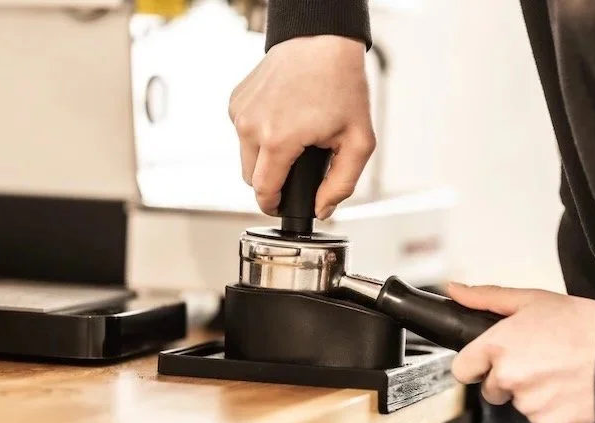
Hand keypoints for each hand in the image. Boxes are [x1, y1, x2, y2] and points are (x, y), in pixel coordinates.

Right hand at [228, 35, 374, 217]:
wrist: (321, 42)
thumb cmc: (341, 85)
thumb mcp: (358, 141)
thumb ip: (342, 184)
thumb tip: (322, 209)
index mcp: (278, 141)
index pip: (263, 192)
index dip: (274, 205)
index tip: (283, 206)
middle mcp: (251, 127)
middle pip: (251, 178)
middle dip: (272, 181)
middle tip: (298, 168)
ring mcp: (240, 112)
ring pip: (246, 156)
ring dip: (265, 158)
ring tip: (293, 140)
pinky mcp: (236, 101)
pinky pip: (243, 133)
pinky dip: (259, 134)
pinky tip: (282, 120)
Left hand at [447, 283, 594, 422]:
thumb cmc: (582, 324)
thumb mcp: (532, 300)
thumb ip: (486, 298)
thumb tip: (455, 291)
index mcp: (498, 345)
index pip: (462, 368)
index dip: (476, 364)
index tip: (489, 360)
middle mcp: (507, 377)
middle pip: (489, 388)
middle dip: (505, 378)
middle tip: (535, 360)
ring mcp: (526, 402)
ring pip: (515, 402)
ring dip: (529, 392)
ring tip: (556, 370)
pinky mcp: (546, 422)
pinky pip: (537, 417)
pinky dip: (548, 407)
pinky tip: (565, 387)